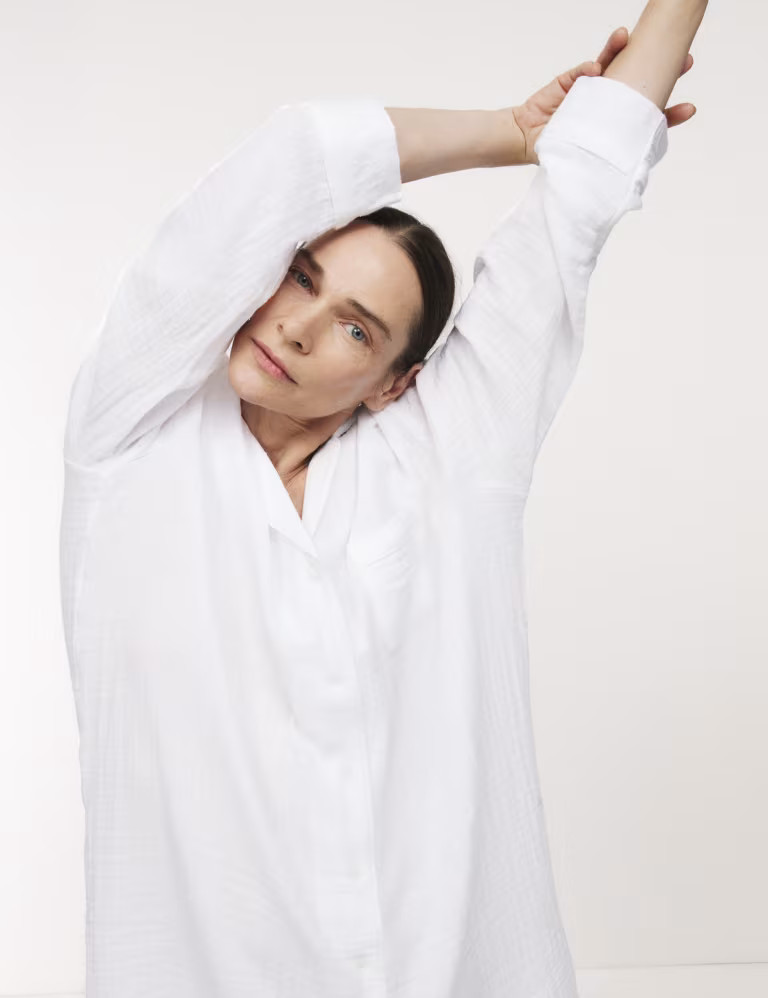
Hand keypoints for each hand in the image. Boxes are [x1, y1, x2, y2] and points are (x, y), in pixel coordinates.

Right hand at [498, 27, 695, 165]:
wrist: (524, 141)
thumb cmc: (557, 156)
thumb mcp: (590, 161)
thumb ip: (611, 156)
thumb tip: (636, 162)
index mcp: (615, 129)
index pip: (646, 121)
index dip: (669, 114)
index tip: (690, 108)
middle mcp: (608, 108)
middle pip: (640, 85)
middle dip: (664, 73)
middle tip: (686, 62)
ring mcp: (591, 92)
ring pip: (615, 67)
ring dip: (625, 51)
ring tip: (631, 38)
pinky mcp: (571, 81)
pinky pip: (584, 70)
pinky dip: (591, 66)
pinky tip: (598, 65)